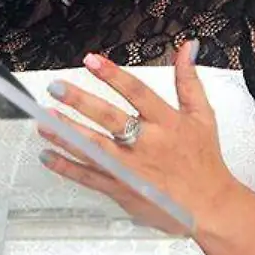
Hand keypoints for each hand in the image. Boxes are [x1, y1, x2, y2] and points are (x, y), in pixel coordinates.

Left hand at [37, 41, 237, 235]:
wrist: (210, 206)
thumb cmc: (204, 161)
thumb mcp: (202, 116)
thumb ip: (188, 80)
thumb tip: (186, 48)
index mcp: (166, 123)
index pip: (137, 92)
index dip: (113, 76)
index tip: (91, 61)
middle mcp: (147, 144)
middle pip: (110, 118)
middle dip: (81, 102)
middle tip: (57, 88)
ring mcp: (132, 168)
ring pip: (94, 148)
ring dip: (67, 133)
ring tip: (44, 119)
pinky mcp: (122, 189)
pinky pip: (89, 177)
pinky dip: (67, 167)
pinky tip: (48, 155)